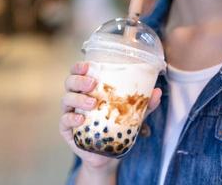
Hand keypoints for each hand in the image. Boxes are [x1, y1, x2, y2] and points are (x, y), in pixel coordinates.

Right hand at [59, 62, 161, 181]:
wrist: (106, 156)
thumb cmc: (114, 129)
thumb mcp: (130, 115)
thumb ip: (142, 105)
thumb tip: (157, 92)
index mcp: (87, 91)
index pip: (78, 73)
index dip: (79, 67)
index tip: (88, 66)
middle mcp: (76, 99)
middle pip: (69, 83)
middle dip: (79, 80)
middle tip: (92, 84)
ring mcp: (70, 114)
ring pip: (66, 99)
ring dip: (78, 98)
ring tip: (92, 103)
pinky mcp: (66, 130)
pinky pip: (64, 120)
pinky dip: (71, 118)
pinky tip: (81, 119)